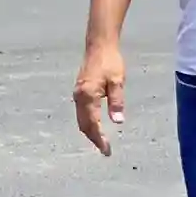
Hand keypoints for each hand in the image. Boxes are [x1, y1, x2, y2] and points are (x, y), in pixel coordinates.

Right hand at [73, 41, 125, 156]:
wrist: (99, 46)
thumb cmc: (110, 62)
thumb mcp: (117, 82)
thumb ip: (116, 102)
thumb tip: (118, 121)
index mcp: (88, 96)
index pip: (92, 124)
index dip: (99, 139)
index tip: (107, 150)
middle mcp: (79, 97)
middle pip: (84, 125)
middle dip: (93, 139)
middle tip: (105, 150)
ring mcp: (77, 95)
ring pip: (81, 120)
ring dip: (90, 132)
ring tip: (101, 141)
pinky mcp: (79, 92)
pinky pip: (80, 113)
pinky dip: (87, 123)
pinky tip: (95, 126)